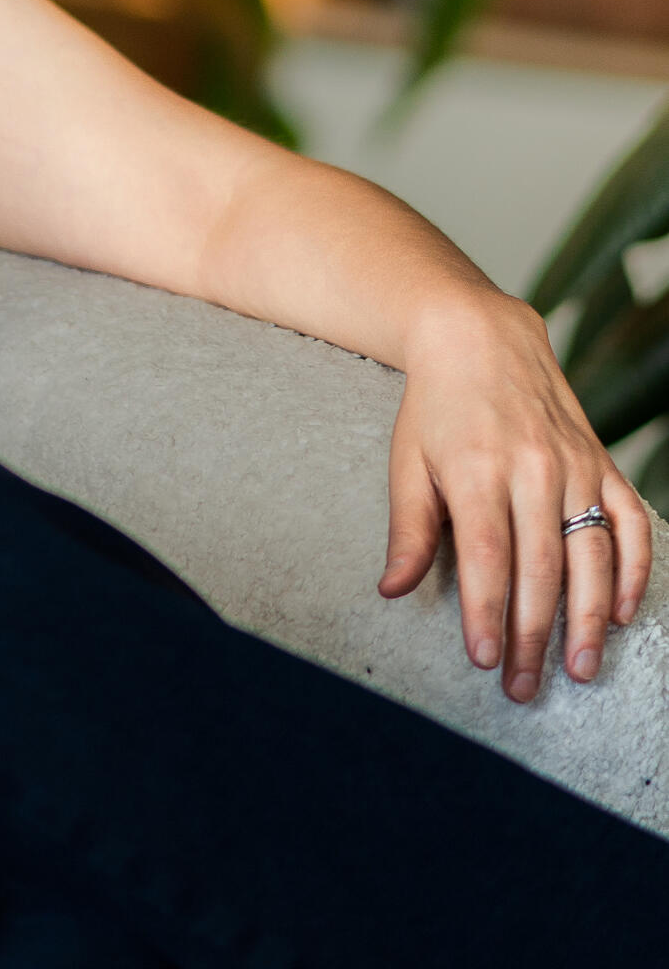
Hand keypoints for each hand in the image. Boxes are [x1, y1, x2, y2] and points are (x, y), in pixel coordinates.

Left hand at [376, 291, 651, 700]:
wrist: (480, 337)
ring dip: (588, 619)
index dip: (488, 613)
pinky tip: (620, 611)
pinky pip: (629, 520)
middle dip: (533, 635)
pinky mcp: (601, 460)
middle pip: (539, 567)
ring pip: (590, 554)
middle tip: (525, 687)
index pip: (486, 558)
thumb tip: (391, 590)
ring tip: (581, 669)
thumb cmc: (435, 406)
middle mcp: (531, 468)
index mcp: (476, 470)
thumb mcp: (407, 461)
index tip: (486, 661)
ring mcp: (573, 464)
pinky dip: (631, 568)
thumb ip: (408, 529)